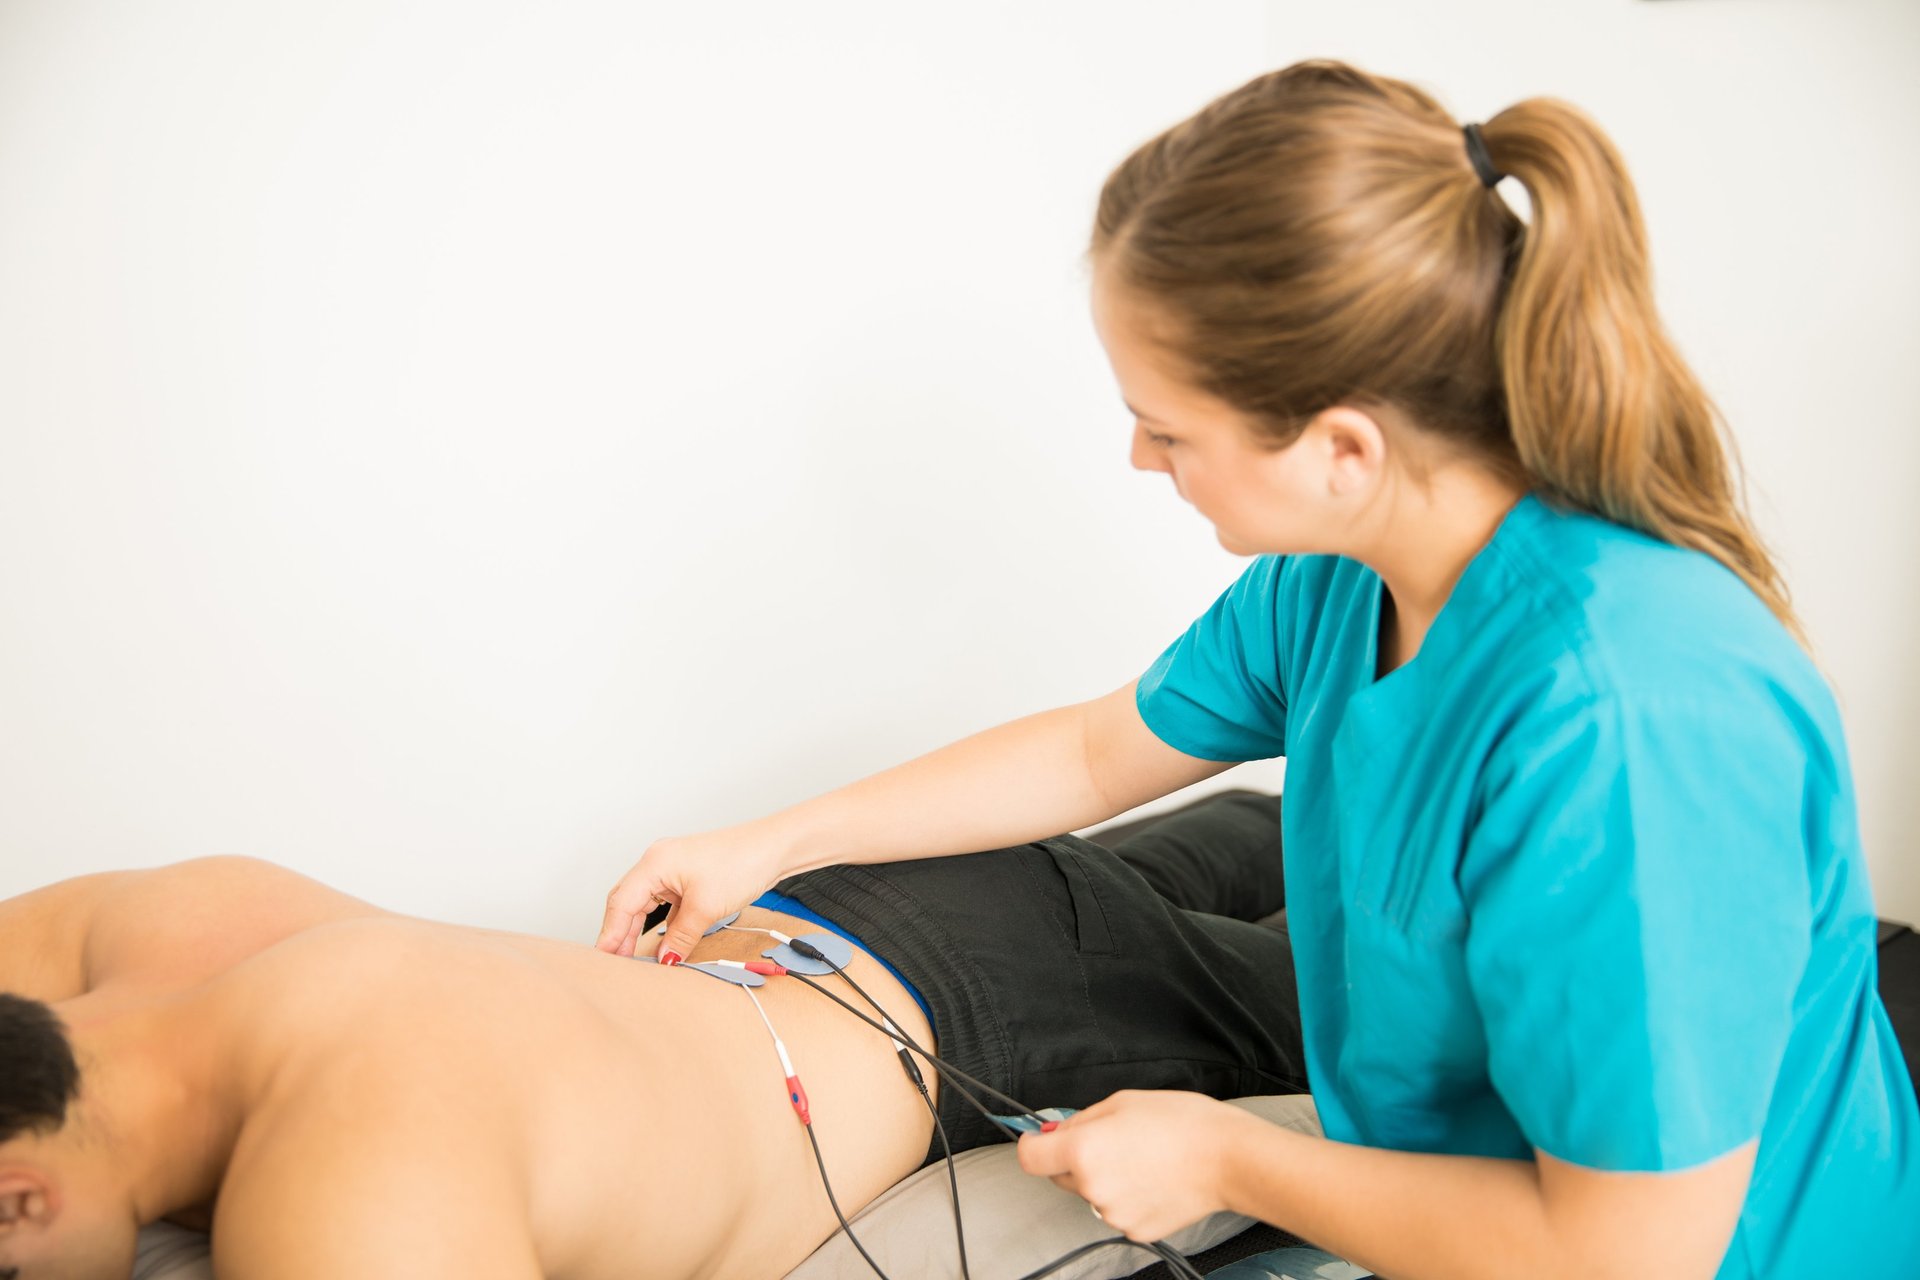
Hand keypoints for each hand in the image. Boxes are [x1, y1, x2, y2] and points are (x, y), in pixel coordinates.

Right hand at [595, 827, 789, 959]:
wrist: (773, 847)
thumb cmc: (741, 862)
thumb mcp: (706, 908)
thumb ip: (680, 937)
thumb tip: (664, 960)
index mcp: (654, 863)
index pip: (621, 903)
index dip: (610, 934)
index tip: (602, 959)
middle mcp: (658, 862)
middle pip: (627, 902)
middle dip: (619, 933)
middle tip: (614, 964)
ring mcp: (672, 869)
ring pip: (644, 903)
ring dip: (637, 929)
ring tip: (631, 958)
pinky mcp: (686, 877)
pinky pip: (663, 903)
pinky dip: (659, 923)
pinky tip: (660, 943)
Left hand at [1016, 1090, 1247, 1242]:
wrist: (1227, 1159)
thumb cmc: (1181, 1122)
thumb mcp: (1122, 1102)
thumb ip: (1081, 1120)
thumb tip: (1054, 1133)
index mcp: (1082, 1151)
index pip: (1030, 1158)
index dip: (1032, 1145)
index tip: (1039, 1139)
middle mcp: (1091, 1188)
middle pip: (1060, 1176)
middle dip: (1074, 1159)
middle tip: (1111, 1140)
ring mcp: (1113, 1214)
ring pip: (1091, 1194)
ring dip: (1103, 1178)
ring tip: (1142, 1158)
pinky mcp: (1135, 1231)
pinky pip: (1117, 1210)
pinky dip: (1127, 1197)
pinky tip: (1154, 1179)